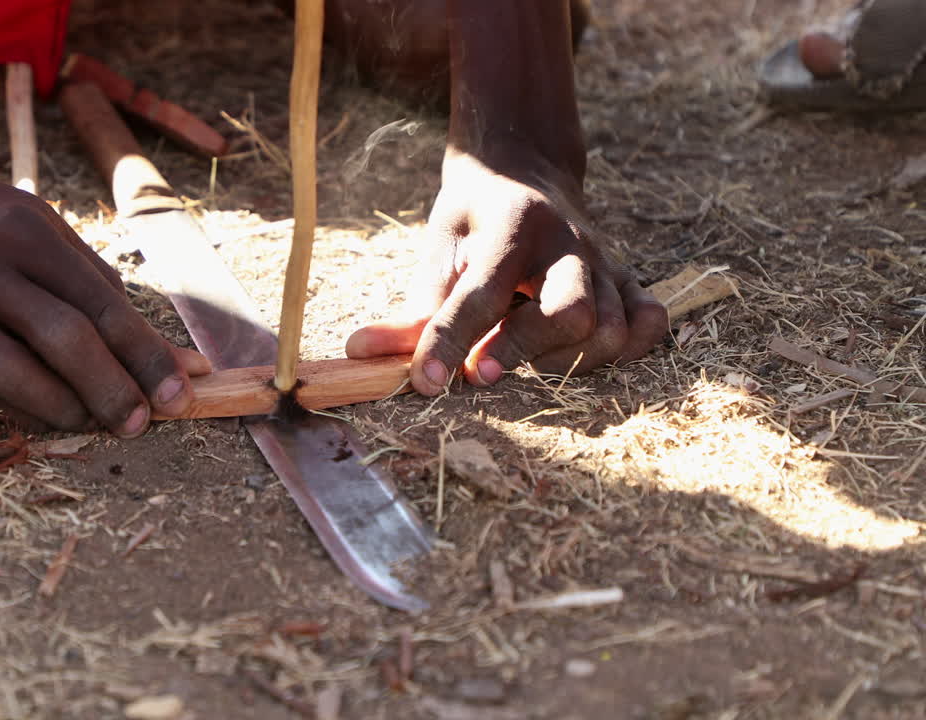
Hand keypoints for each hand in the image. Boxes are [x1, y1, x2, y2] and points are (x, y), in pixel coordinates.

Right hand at [0, 177, 209, 433]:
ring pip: (13, 372)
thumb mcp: (62, 244)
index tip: (178, 394)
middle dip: (110, 388)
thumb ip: (115, 302)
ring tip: (101, 422)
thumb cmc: (9, 232)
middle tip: (141, 423)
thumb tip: (185, 366)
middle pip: (60, 338)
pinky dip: (27, 409)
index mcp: (31, 234)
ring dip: (66, 408)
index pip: (100, 303)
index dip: (144, 354)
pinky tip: (57, 417)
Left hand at [346, 152, 666, 393]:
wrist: (526, 168)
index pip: (483, 291)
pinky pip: (650, 323)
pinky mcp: (627, 279)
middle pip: (571, 311)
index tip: (425, 383)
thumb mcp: (437, 246)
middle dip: (523, 351)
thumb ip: (410, 308)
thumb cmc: (473, 216)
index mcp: (514, 225)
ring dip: (565, 362)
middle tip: (480, 372)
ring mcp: (605, 262)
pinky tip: (580, 356)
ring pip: (611, 329)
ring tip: (524, 364)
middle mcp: (569, 242)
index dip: (451, 340)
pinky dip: (627, 350)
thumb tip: (359, 355)